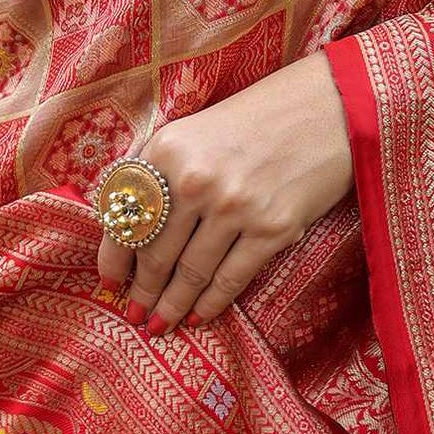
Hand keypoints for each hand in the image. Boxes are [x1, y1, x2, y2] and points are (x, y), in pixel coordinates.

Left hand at [98, 51, 353, 336]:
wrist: (325, 108)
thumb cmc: (254, 119)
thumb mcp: (192, 130)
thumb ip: (156, 170)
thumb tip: (124, 223)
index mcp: (167, 150)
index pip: (125, 218)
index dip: (113, 259)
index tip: (108, 284)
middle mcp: (194, 181)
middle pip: (155, 253)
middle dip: (142, 291)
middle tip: (133, 313)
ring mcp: (234, 208)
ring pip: (190, 273)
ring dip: (171, 306)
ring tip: (159, 324)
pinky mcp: (272, 230)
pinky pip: (230, 280)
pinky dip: (210, 304)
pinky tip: (198, 317)